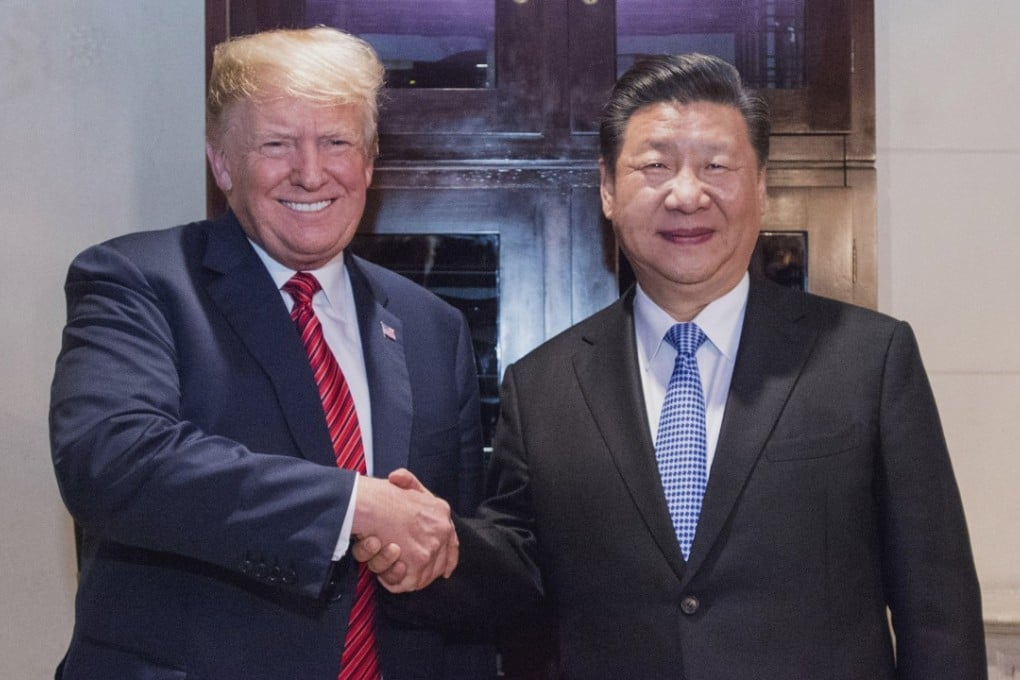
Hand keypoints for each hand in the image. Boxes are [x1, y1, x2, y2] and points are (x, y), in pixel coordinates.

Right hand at [351, 468, 458, 591]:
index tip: (445, 571)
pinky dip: (392, 580)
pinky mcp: (419, 562)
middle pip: (438, 564)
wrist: (371, 504)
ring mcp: (432, 547)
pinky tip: (382, 569)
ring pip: (422, 576)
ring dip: (399, 573)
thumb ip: (406, 481)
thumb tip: (398, 478)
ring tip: (383, 559)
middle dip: (418, 570)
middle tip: (397, 565)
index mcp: (440, 512)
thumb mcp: (400, 481)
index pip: (451, 542)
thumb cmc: (379, 495)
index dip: (447, 558)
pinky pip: (408, 583)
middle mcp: (442, 529)